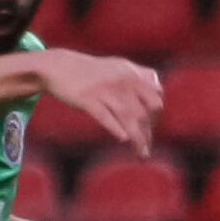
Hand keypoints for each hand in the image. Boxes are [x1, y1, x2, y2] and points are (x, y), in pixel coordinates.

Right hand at [38, 50, 163, 156]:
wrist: (60, 66)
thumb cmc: (91, 71)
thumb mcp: (119, 67)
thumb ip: (139, 76)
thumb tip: (159, 91)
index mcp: (131, 73)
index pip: (156, 96)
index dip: (157, 114)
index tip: (151, 128)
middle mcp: (121, 80)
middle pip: (143, 110)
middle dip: (148, 133)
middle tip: (146, 149)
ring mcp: (104, 90)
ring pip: (127, 117)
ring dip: (138, 138)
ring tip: (141, 154)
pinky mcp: (87, 98)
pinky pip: (104, 115)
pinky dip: (115, 127)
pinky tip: (124, 139)